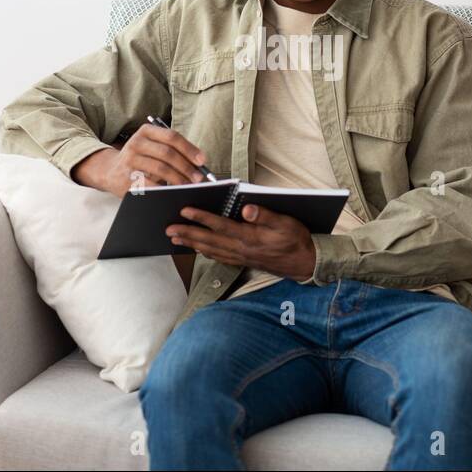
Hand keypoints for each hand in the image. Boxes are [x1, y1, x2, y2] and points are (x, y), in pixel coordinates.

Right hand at [72, 124, 207, 197]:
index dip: (189, 149)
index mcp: (146, 131)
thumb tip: (199, 165)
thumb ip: (173, 151)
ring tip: (190, 187)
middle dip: (186, 166)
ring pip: (160, 169)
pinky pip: (150, 184)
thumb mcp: (153, 148)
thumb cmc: (142, 159)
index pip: (171, 136)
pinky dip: (164, 189)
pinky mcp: (126, 178)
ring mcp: (130, 160)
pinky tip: (174, 193)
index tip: (202, 160)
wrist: (111, 171)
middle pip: (167, 153)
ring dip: (178, 179)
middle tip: (199, 178)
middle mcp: (136, 142)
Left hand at [166, 205, 316, 281]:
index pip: (220, 225)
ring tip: (175, 238)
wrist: (304, 263)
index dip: (201, 217)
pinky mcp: (242, 261)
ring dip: (191, 244)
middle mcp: (241, 249)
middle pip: (209, 240)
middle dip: (187, 233)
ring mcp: (240, 257)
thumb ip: (265, 215)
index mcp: (250, 237)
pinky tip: (197, 249)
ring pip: (210, 250)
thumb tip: (245, 208)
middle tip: (168, 229)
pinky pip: (218, 257)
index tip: (185, 210)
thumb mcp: (285, 222)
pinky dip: (204, 252)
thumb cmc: (295, 239)